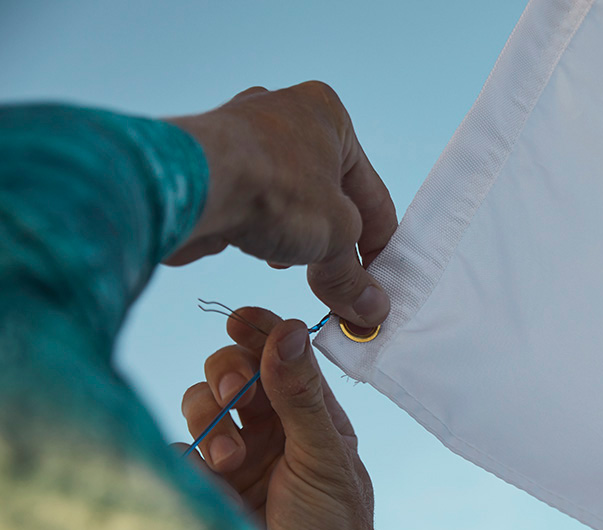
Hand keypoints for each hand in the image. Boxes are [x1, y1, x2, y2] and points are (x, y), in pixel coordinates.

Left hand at [165, 83, 396, 328]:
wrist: (188, 187)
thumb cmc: (273, 189)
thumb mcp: (334, 238)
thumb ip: (354, 276)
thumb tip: (372, 309)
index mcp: (328, 116)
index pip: (372, 194)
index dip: (380, 245)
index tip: (380, 282)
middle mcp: (285, 114)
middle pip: (329, 194)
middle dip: (336, 241)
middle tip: (341, 283)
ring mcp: (244, 136)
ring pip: (290, 198)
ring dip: (299, 236)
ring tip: (297, 265)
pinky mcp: (212, 162)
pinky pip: (253, 202)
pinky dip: (263, 229)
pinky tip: (262, 252)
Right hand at [180, 307, 389, 529]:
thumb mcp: (324, 458)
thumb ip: (300, 395)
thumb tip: (287, 328)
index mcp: (311, 416)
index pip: (283, 356)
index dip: (262, 331)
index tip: (242, 319)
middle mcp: (272, 429)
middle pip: (233, 372)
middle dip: (228, 374)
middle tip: (235, 395)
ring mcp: (236, 456)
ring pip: (200, 405)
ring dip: (208, 419)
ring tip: (231, 460)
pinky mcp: (204, 486)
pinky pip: (178, 450)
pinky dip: (187, 455)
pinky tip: (211, 480)